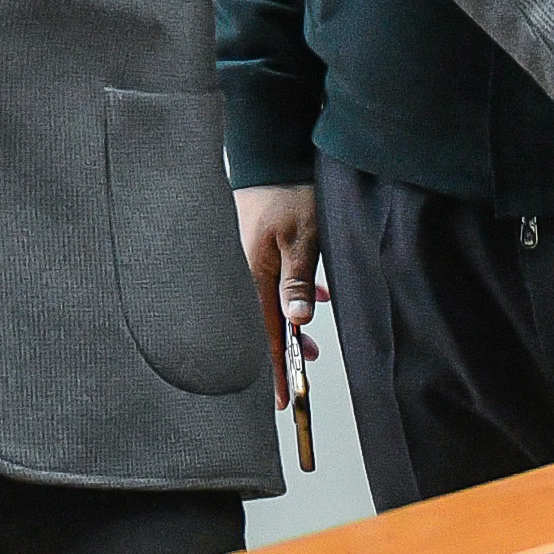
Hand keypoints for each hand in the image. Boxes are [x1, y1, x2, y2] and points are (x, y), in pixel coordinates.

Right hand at [236, 184, 321, 408]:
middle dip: (283, 349)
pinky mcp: (249, 245)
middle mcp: (240, 270)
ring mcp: (242, 257)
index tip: (282, 400)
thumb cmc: (289, 194)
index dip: (274, 369)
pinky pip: (266, 281)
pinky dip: (288, 293)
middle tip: (304, 366)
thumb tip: (297, 321)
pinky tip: (313, 292)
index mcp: (250, 274)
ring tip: (311, 337)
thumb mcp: (303, 240)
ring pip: (265, 302)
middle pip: (260, 322)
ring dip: (289, 321)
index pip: (262, 334)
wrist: (273, 154)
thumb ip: (298, 282)